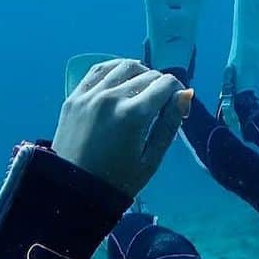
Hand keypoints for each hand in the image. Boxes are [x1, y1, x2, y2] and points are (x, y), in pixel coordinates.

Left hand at [52, 58, 192, 197]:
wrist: (71, 191)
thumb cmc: (117, 181)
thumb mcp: (151, 160)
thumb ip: (170, 124)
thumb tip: (186, 93)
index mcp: (133, 115)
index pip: (166, 84)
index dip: (178, 93)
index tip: (177, 110)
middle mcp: (111, 97)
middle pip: (148, 74)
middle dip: (161, 87)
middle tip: (161, 106)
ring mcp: (90, 95)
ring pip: (125, 66)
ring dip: (140, 73)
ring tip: (142, 90)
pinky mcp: (74, 96)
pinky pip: (99, 69)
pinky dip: (115, 68)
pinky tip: (121, 78)